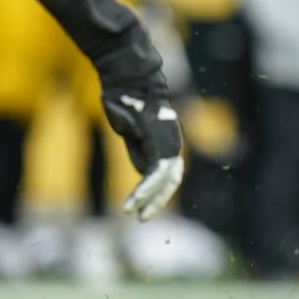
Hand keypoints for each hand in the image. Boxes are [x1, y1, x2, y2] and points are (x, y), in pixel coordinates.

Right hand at [101, 83, 184, 220]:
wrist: (128, 80)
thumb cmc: (126, 102)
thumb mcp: (131, 133)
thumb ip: (140, 152)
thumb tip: (146, 173)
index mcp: (165, 144)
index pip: (167, 176)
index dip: (157, 193)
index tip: (142, 208)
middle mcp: (172, 145)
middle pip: (170, 182)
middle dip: (157, 202)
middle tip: (142, 218)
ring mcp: (170, 143)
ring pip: (165, 180)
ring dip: (150, 199)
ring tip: (135, 214)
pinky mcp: (162, 142)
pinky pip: (156, 172)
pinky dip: (146, 188)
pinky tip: (134, 200)